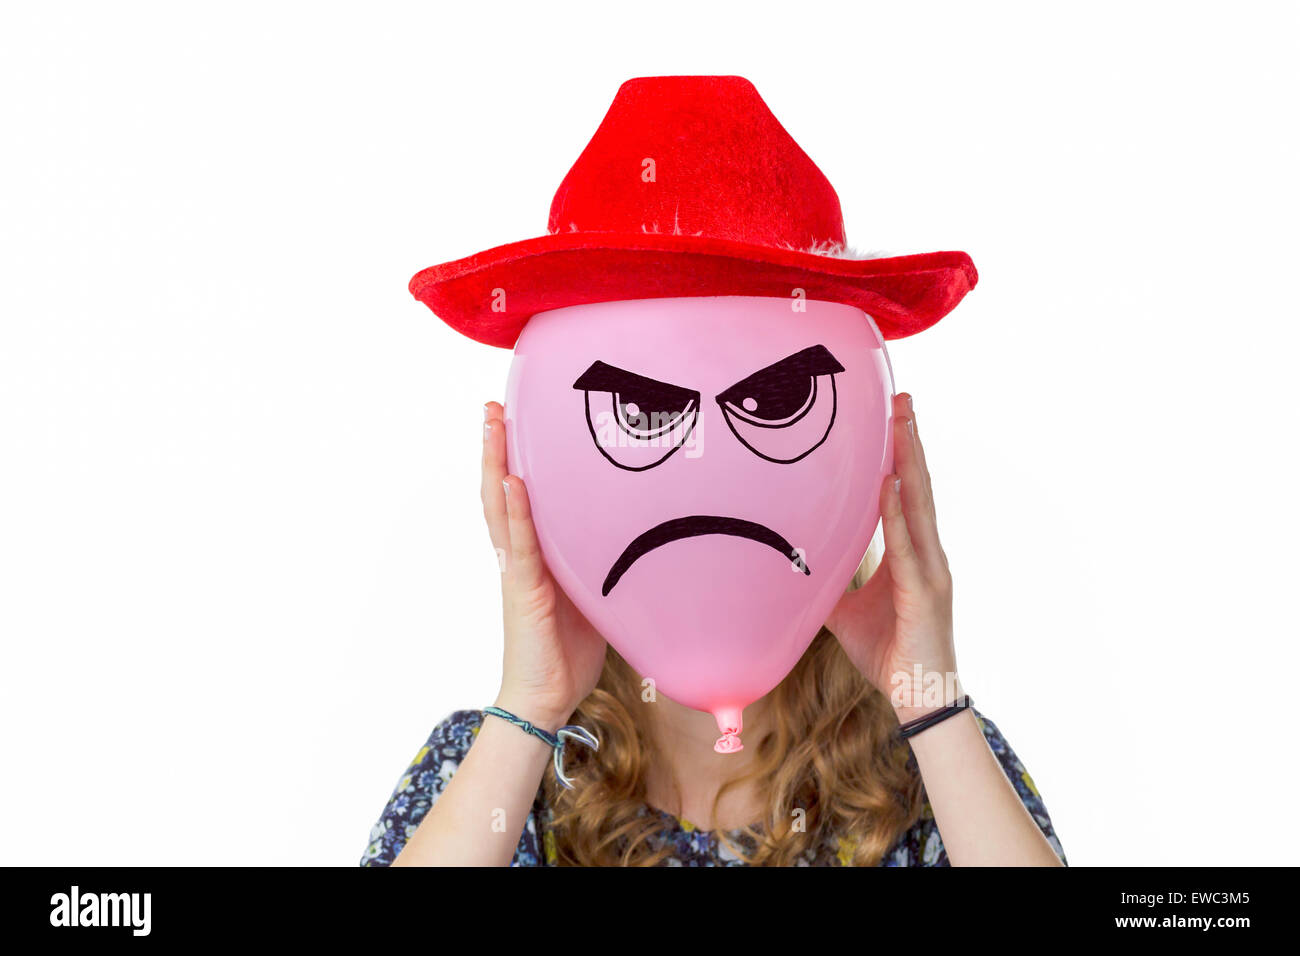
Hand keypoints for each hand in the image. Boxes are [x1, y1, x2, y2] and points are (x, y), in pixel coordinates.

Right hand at [481, 402, 605, 728]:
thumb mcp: (593, 595)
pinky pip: (519, 546)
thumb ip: (601, 563)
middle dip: (496, 447)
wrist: (545, 700)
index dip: (512, 459)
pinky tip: (514, 481)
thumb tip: (638, 536)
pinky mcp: (524, 592)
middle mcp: (517, 557)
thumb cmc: (568, 651)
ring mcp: (516, 572)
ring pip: (500, 507)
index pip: (518, 498)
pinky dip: (516, 511)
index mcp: (533, 556)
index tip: (513, 419)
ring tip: (492, 422)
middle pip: (499, 490)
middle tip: (493, 404)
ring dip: (496, 462)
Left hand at [826, 393, 959, 722]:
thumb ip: (828, 583)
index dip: (901, 453)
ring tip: (903, 423)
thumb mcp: (846, 611)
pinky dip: (898, 514)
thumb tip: (791, 568)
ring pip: (920, 505)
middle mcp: (926, 553)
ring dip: (910, 462)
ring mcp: (931, 570)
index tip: (894, 414)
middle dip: (911, 440)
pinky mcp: (926, 593)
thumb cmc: (888, 652)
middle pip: (919, 485)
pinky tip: (890, 485)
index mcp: (911, 553)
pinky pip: (908, 547)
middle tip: (903, 397)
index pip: (907, 492)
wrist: (917, 696)